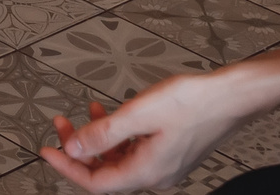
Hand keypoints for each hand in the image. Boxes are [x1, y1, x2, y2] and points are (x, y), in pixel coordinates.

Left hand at [40, 76, 244, 191]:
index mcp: (147, 172)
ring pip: (120, 159)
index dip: (68, 166)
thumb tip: (75, 147)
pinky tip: (113, 114)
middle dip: (81, 148)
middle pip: (106, 172)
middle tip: (62, 126)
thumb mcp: (139, 113)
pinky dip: (119, 135)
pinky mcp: (171, 153)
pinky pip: (135, 151)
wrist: (232, 97)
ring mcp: (165, 165)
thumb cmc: (195, 102)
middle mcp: (156, 175)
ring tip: (88, 111)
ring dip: (100, 138)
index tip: (47, 150)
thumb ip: (104, 133)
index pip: (96, 183)